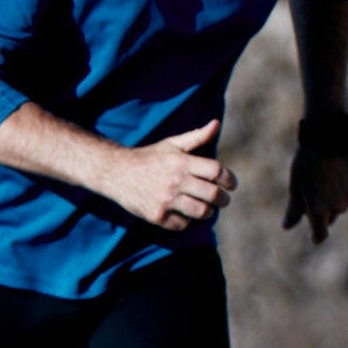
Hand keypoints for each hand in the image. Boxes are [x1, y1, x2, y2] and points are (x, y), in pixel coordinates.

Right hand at [100, 119, 236, 231]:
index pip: (216, 171)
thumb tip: (217, 123)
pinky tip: (185, 214)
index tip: (232, 185)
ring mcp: (165, 199)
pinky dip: (187, 221)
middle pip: (212, 194)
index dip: (229, 179)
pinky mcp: (156, 215)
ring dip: (208, 212)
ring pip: (200, 211)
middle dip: (223, 199)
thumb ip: (197, 136)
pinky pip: (182, 224)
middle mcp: (175, 180)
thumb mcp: (172, 144)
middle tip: (224, 200)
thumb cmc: (150, 157)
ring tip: (208, 209)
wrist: (116, 172)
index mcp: (182, 162)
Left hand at [283, 149, 347, 244]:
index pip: (321, 235)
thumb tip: (287, 227)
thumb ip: (294, 210)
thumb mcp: (296, 187)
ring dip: (335, 197)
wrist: (327, 139)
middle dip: (324, 211)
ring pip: (342, 203)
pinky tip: (338, 171)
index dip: (317, 236)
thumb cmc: (306, 164)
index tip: (315, 236)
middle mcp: (337, 207)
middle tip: (314, 192)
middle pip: (331, 217)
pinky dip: (346, 186)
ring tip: (326, 178)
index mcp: (319, 211)